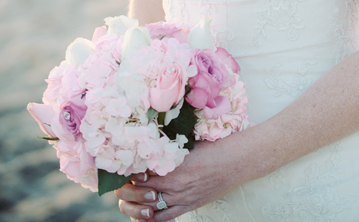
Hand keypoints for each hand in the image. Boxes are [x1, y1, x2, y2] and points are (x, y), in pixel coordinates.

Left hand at [115, 136, 245, 219]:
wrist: (237, 161)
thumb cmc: (214, 147)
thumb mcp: (188, 144)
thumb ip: (170, 150)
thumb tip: (152, 147)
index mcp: (173, 165)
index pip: (142, 172)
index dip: (130, 171)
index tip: (124, 166)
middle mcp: (175, 184)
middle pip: (142, 191)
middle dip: (130, 188)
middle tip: (122, 183)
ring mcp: (182, 198)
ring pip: (151, 206)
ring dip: (138, 203)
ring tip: (131, 197)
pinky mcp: (189, 206)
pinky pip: (165, 218)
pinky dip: (152, 217)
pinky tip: (144, 214)